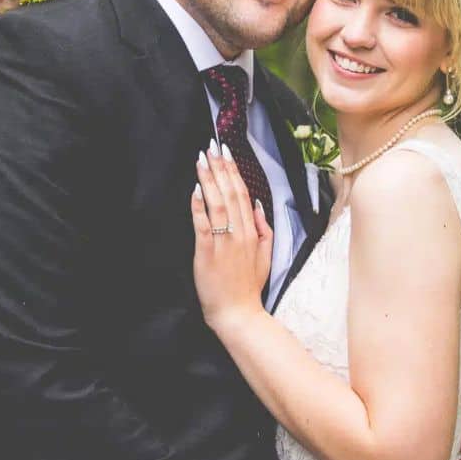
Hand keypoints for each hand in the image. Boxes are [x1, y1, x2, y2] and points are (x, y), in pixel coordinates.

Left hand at [190, 140, 272, 328]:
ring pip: (217, 203)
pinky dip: (199, 205)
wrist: (238, 312)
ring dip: (208, 179)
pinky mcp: (207, 252)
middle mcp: (239, 232)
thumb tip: (257, 205)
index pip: (243, 193)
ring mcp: (224, 242)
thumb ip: (263, 229)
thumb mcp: (265, 256)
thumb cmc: (249, 286)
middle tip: (211, 146)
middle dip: (220, 167)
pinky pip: (203, 224)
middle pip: (230, 192)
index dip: (234, 171)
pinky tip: (194, 189)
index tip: (226, 153)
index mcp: (252, 232)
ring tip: (201, 159)